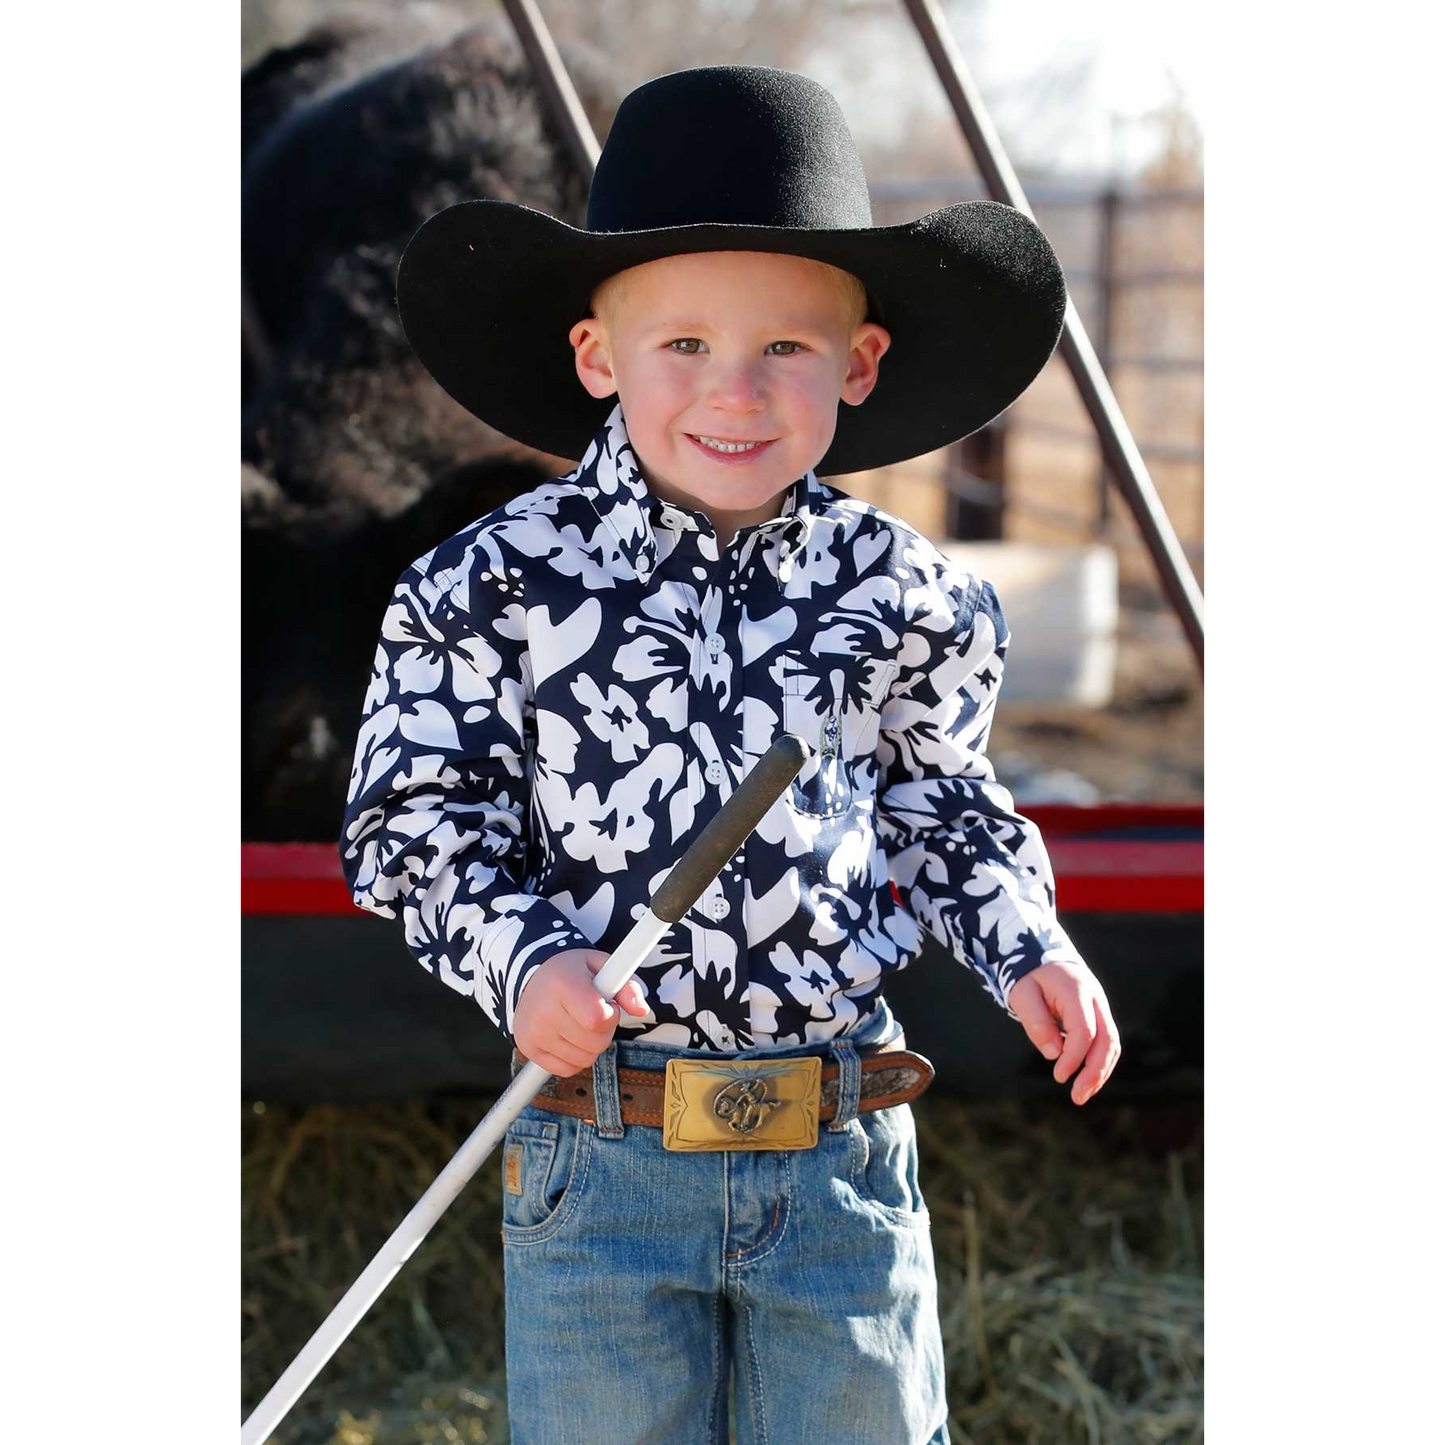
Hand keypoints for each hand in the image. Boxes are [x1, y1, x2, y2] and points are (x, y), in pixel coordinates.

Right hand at [512, 948, 649, 1078]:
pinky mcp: (528, 1048)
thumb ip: (626, 986)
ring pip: (585, 1059)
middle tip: (594, 1013)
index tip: (607, 1004)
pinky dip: (576, 1057)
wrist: (533, 977)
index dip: (611, 1015)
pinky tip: (569, 1036)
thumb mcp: (601, 966)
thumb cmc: (572, 972)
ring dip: (591, 1045)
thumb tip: (641, 1010)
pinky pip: (568, 1069)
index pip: (598, 1019)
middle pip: (595, 1042)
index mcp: (563, 983)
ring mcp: (534, 1032)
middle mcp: (543, 1010)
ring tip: (580, 1023)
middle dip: (604, 1030)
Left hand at [1007, 961, 1120, 1104]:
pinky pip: (1107, 1042)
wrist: (1042, 956)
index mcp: (1076, 990)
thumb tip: (1053, 1053)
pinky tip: (1086, 1080)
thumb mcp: (1022, 994)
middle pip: (1107, 1040)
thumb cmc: (1029, 977)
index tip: (1058, 1076)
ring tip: (1082, 1095)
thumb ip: (1036, 1021)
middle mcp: (1096, 998)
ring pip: (1112, 1044)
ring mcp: (1101, 1006)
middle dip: (1095, 1072)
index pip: (1084, 1031)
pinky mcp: (1100, 1015)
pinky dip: (1099, 1063)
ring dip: (1101, 1072)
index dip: (1074, 1057)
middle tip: (1077, 1097)